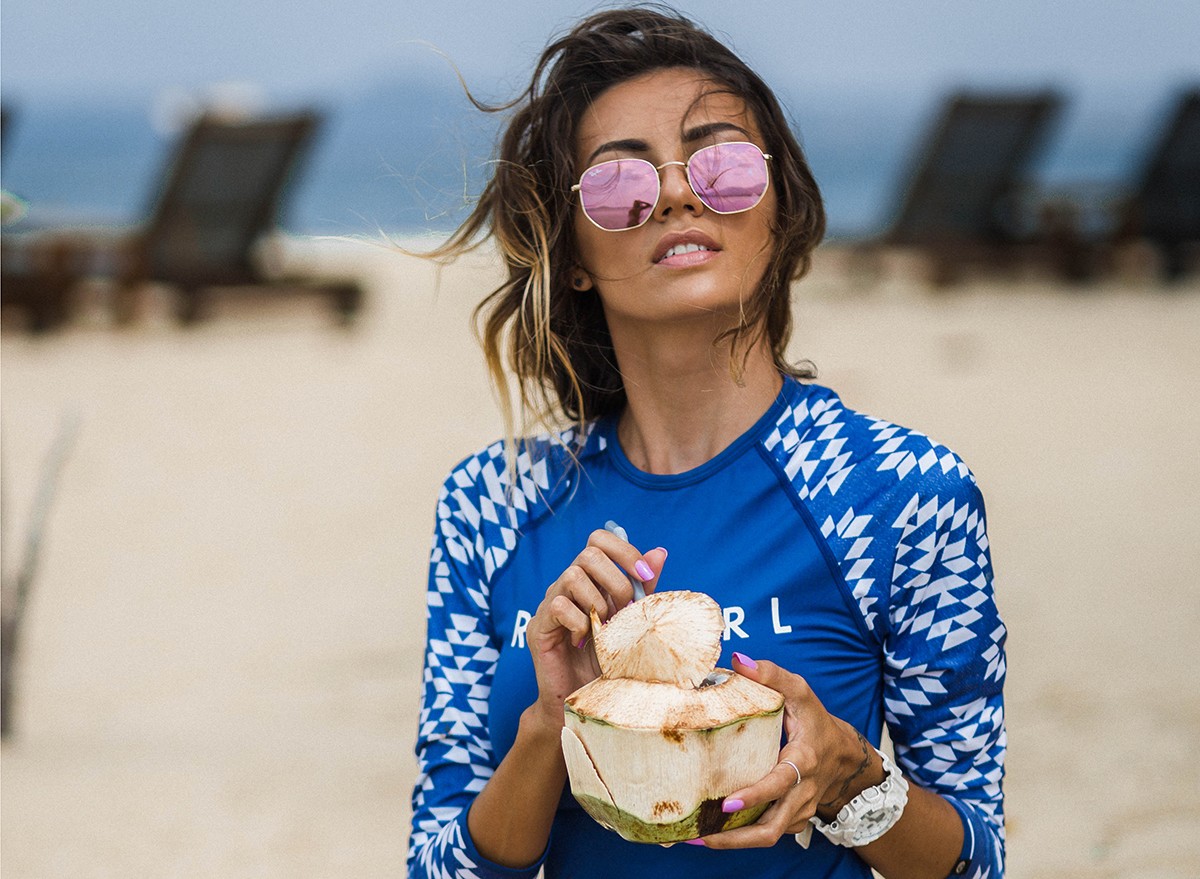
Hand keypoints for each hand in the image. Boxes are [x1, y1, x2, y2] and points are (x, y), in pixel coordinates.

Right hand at [524, 530, 666, 727]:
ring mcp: (549, 603)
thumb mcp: (631, 622)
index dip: (625, 551)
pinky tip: (585, 641)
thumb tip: (659, 552)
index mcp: (590, 579)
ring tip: (604, 629)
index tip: (645, 575)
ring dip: (598, 603)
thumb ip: (641, 589)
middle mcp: (566, 585)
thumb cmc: (608, 662)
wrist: (583, 701)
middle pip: (589, 553)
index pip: (599, 540)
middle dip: (617, 581)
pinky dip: (579, 623)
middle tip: (626, 612)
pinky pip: (558, 606)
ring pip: (573, 576)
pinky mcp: (538, 627)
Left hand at [696, 654, 884, 848]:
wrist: (844, 754)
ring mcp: (800, 810)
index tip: (728, 804)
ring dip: (734, 842)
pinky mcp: (793, 819)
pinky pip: (768, 832)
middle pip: (772, 828)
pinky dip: (742, 837)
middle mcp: (803, 793)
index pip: (780, 784)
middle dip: (736, 837)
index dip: (756, 796)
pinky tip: (712, 832)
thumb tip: (737, 660)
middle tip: (701, 836)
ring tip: (697, 838)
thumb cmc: (816, 720)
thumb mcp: (800, 692)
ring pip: (769, 836)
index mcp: (804, 762)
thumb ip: (771, 675)